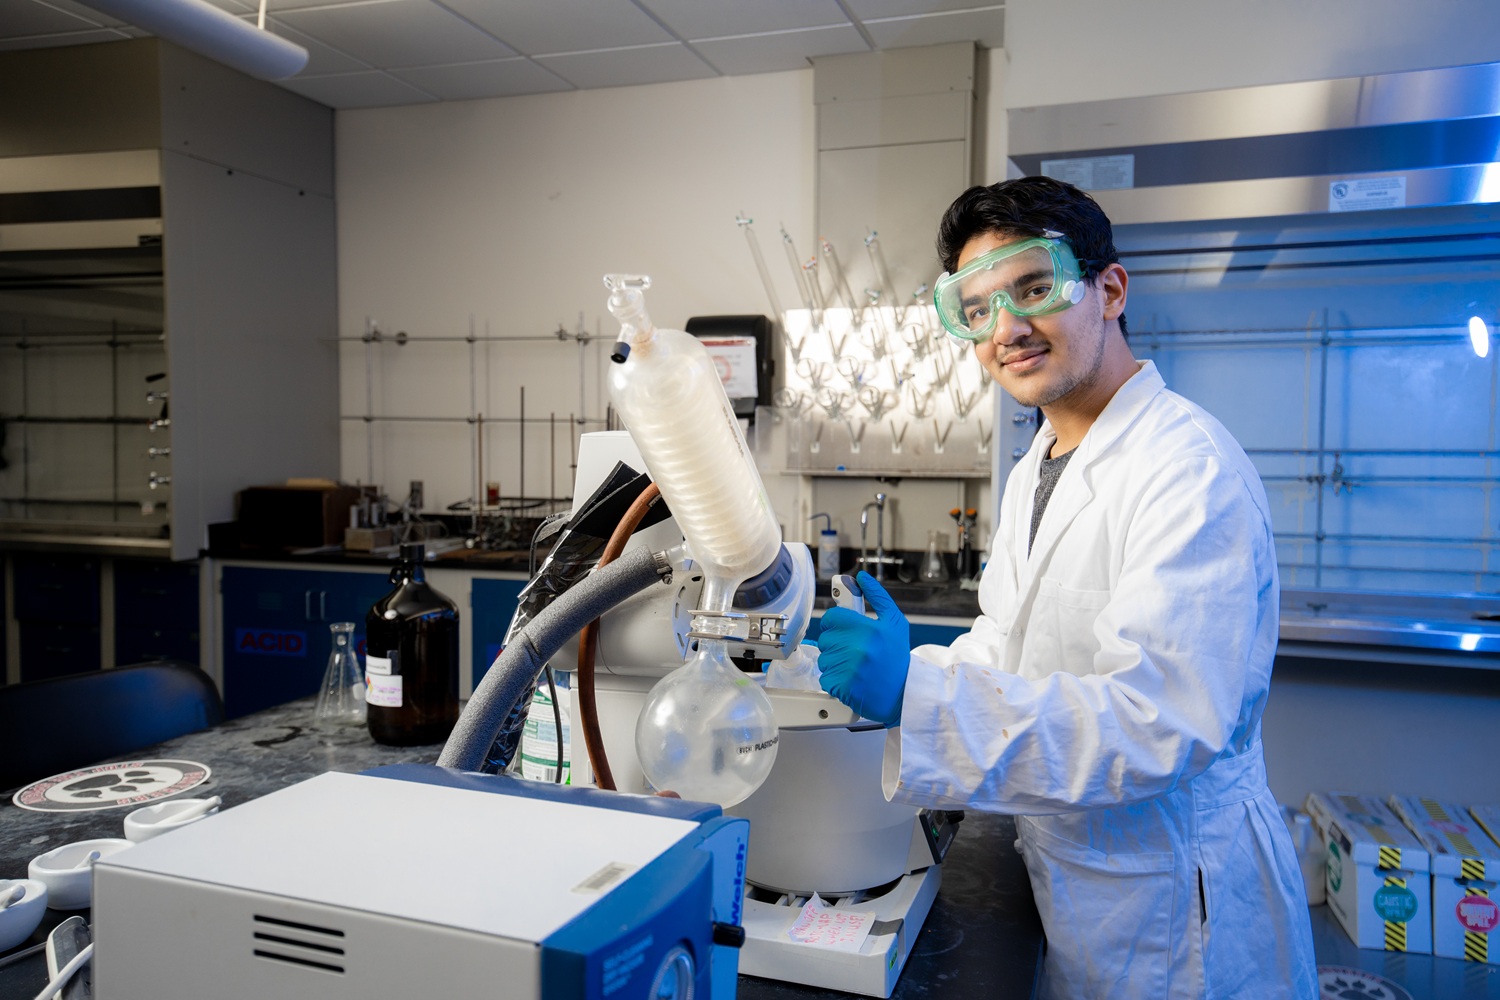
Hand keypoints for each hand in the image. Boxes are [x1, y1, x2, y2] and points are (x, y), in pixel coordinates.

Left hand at [816, 571, 909, 725]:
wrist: (903, 694)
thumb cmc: (897, 658)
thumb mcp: (895, 623)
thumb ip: (878, 597)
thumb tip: (862, 578)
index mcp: (868, 629)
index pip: (832, 618)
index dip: (837, 624)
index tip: (846, 630)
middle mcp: (857, 648)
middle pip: (826, 638)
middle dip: (837, 643)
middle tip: (854, 650)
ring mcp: (847, 668)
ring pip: (824, 658)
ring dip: (835, 661)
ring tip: (855, 665)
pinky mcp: (840, 686)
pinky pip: (825, 676)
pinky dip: (835, 679)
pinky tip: (851, 678)